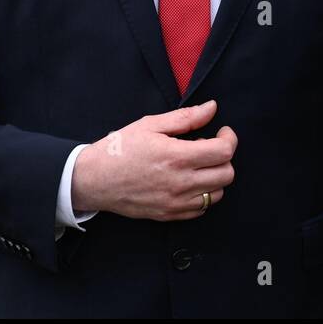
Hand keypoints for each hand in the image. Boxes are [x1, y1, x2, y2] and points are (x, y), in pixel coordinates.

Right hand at [70, 101, 236, 221]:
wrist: (93, 180)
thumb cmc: (120, 148)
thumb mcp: (150, 125)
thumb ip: (186, 117)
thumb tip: (212, 108)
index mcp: (176, 157)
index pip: (224, 152)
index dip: (229, 139)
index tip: (222, 132)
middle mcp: (179, 183)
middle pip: (226, 174)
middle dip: (224, 158)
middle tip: (207, 147)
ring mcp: (175, 202)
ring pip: (217, 194)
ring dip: (214, 177)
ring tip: (196, 165)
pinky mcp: (169, 215)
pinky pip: (201, 209)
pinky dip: (202, 195)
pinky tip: (188, 181)